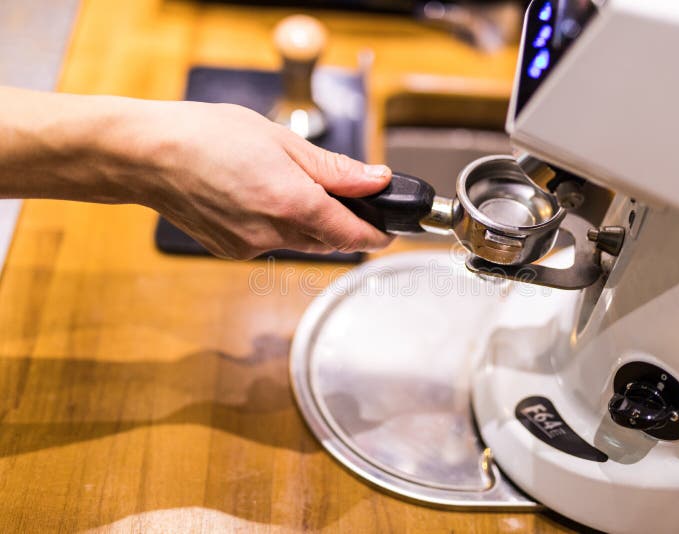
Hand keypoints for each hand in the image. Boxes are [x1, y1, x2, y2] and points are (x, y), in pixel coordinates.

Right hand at [139, 101, 393, 258]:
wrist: (147, 155)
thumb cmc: (208, 136)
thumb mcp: (281, 140)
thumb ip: (334, 169)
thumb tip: (376, 180)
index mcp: (292, 203)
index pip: (352, 234)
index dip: (377, 235)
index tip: (389, 231)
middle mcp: (273, 233)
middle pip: (328, 239)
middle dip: (340, 221)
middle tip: (336, 192)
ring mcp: (250, 247)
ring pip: (299, 241)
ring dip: (306, 221)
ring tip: (281, 182)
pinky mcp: (231, 251)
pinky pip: (269, 242)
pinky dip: (275, 224)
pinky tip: (254, 196)